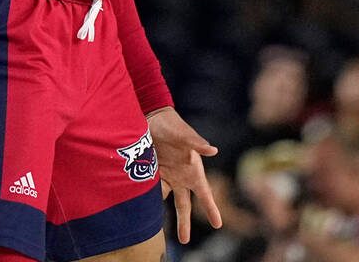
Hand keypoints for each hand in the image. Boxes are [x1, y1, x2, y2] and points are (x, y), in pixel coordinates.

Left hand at [147, 106, 221, 241]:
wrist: (153, 117)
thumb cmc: (173, 124)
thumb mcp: (185, 135)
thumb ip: (197, 143)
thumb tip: (214, 150)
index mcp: (193, 170)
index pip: (204, 194)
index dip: (211, 209)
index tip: (218, 225)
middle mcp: (181, 176)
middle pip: (183, 205)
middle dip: (184, 223)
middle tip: (184, 241)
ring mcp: (167, 175)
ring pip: (164, 199)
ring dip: (160, 212)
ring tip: (152, 228)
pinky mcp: (153, 171)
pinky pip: (151, 189)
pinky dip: (147, 197)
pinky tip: (141, 207)